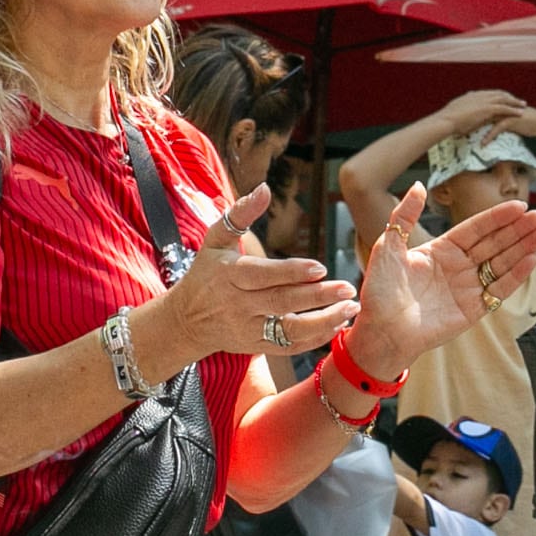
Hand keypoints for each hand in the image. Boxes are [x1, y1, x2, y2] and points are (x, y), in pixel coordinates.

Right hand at [146, 186, 357, 365]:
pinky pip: (288, 347)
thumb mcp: (215, 240)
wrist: (185, 320)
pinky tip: (337, 325)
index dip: (291, 273)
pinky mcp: (256, 346)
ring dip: (323, 322)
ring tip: (350, 308)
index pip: (263, 275)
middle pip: (282, 302)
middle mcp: (239, 305)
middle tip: (348, 288)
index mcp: (230, 275)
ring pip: (288, 330)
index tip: (320, 267)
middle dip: (318, 297)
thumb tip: (264, 188)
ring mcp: (248, 329)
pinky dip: (314, 339)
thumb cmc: (206, 273)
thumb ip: (240, 214)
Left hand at [347, 182, 535, 381]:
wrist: (379, 331)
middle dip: (519, 229)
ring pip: (502, 263)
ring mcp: (467, 288)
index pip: (476, 228)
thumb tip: (419, 186)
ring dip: (524, 248)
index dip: (498, 217)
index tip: (519, 205)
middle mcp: (458, 267)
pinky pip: (499, 289)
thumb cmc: (380, 291)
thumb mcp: (388, 246)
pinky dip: (516, 275)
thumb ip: (403, 216)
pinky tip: (531, 259)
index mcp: (441, 250)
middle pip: (495, 243)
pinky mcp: (473, 310)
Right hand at [434, 89, 529, 137]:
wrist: (446, 120)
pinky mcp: (487, 109)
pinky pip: (504, 108)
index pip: (489, 93)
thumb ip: (464, 110)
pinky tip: (520, 113)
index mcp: (472, 95)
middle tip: (518, 100)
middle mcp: (480, 95)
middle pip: (499, 93)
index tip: (505, 97)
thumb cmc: (448, 120)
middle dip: (509, 96)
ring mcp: (484, 101)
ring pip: (504, 99)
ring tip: (523, 105)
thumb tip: (465, 113)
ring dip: (514, 102)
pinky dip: (513, 110)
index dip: (498, 95)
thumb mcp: (457, 112)